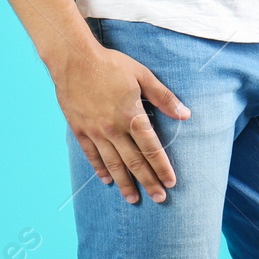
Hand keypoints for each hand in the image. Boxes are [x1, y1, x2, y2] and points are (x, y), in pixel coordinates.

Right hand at [49, 41, 189, 203]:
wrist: (73, 59)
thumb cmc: (110, 65)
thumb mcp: (142, 75)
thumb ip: (164, 97)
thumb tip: (185, 114)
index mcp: (132, 115)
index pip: (151, 148)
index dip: (162, 167)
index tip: (171, 183)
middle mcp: (114, 128)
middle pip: (134, 162)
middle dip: (148, 182)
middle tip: (159, 199)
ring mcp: (95, 132)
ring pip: (113, 164)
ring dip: (125, 183)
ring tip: (133, 199)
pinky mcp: (81, 130)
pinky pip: (92, 155)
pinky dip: (100, 169)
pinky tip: (108, 181)